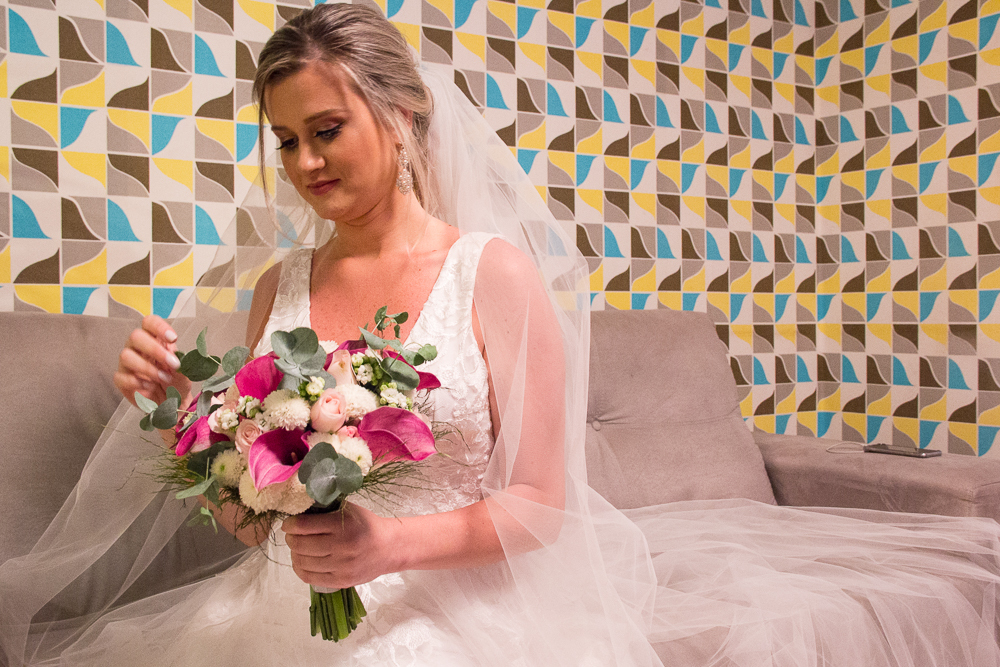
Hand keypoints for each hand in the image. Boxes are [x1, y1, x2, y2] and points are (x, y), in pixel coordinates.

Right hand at [114, 315, 191, 408]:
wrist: (172, 403)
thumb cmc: (176, 380)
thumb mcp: (184, 370)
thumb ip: (182, 361)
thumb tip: (179, 358)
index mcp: (154, 339)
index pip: (149, 322)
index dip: (159, 327)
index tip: (173, 338)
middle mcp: (137, 348)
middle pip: (135, 336)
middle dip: (155, 350)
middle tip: (173, 364)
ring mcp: (127, 364)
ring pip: (126, 356)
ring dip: (148, 368)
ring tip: (164, 378)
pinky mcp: (122, 380)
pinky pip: (121, 377)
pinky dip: (137, 382)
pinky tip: (150, 386)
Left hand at [283, 503, 397, 588]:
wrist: (388, 548)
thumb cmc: (366, 525)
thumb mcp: (349, 510)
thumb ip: (326, 509)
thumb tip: (298, 510)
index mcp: (343, 525)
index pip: (304, 526)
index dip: (290, 524)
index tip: (288, 523)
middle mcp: (341, 547)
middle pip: (300, 545)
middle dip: (290, 538)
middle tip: (291, 535)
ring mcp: (341, 566)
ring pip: (302, 562)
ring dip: (294, 553)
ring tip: (297, 548)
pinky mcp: (340, 581)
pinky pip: (309, 577)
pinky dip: (299, 568)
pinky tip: (300, 561)